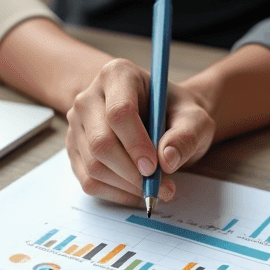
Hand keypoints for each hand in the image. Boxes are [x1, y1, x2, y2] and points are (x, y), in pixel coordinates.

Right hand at [66, 58, 214, 204]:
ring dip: (127, 186)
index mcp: (117, 75)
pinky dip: (116, 193)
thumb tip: (166, 160)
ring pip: (94, 166)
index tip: (155, 167)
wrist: (163, 120)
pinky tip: (137, 191)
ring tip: (155, 188)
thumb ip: (186, 136)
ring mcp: (77, 125)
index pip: (119, 113)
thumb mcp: (194, 119)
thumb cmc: (176, 114)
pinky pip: (89, 181)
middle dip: (131, 172)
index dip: (136, 144)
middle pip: (101, 143)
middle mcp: (89, 98)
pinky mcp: (75, 150)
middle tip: (160, 187)